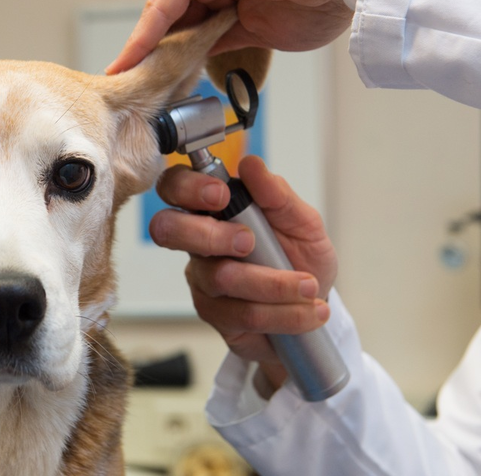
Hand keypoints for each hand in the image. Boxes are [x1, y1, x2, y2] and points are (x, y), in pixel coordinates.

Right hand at [149, 156, 337, 388]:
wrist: (314, 306)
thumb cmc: (302, 258)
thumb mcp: (303, 222)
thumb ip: (278, 195)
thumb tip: (251, 165)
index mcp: (214, 209)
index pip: (175, 187)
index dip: (186, 188)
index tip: (221, 195)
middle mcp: (199, 243)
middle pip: (167, 230)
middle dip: (207, 234)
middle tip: (248, 242)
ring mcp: (202, 280)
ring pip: (219, 277)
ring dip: (273, 283)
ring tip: (308, 287)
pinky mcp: (215, 315)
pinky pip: (242, 313)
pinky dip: (283, 313)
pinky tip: (307, 311)